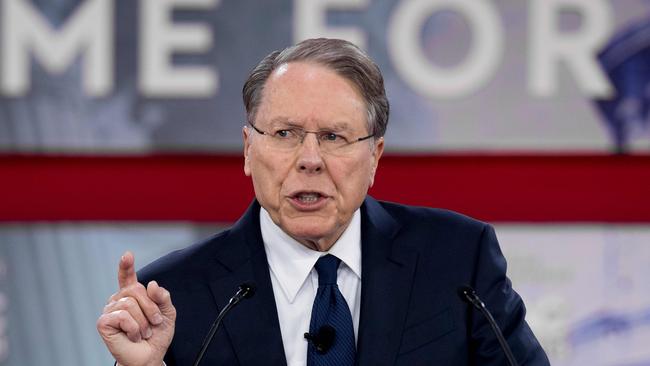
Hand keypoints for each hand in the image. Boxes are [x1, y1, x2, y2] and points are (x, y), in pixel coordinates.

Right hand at [97, 251, 175, 365]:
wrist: (150, 356)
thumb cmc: (156, 335)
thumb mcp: (167, 313)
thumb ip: (163, 297)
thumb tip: (151, 284)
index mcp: (133, 295)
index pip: (127, 277)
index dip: (126, 266)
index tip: (127, 255)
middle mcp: (119, 300)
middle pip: (136, 290)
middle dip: (151, 308)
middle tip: (154, 323)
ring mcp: (109, 310)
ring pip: (130, 304)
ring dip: (143, 322)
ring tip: (143, 332)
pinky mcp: (103, 322)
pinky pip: (122, 316)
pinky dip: (133, 327)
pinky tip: (133, 336)